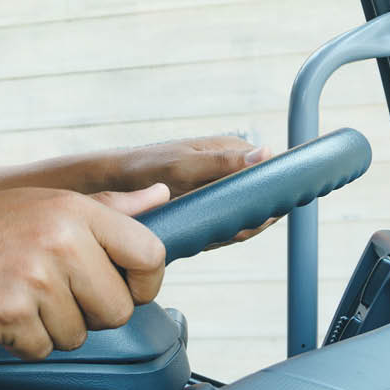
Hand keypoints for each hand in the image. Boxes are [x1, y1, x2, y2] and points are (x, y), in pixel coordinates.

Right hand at [0, 184, 169, 360]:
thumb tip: (159, 196)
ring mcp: (35, 277)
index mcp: (74, 209)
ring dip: (49, 328)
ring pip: (78, 334)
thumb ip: (106, 207)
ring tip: (14, 295)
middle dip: (88, 312)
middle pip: (118, 308)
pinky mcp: (10, 313)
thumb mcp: (41, 202)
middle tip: (47, 291)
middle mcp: (60, 239)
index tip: (116, 285)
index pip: (150, 254)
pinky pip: (41, 349)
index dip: (141, 282)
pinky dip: (19, 341)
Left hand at [106, 136, 278, 248]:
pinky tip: (204, 239)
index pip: (271, 173)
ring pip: (246, 214)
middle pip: (262, 198)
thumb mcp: (185, 165)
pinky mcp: (212, 203)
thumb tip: (268, 153)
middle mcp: (234, 167)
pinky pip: (228, 222)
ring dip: (233, 229)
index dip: (271, 196)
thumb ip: (223, 162)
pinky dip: (219, 233)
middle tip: (223, 230)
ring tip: (210, 235)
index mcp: (234, 150)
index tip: (255, 216)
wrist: (117, 180)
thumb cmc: (148, 167)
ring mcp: (224, 186)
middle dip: (249, 218)